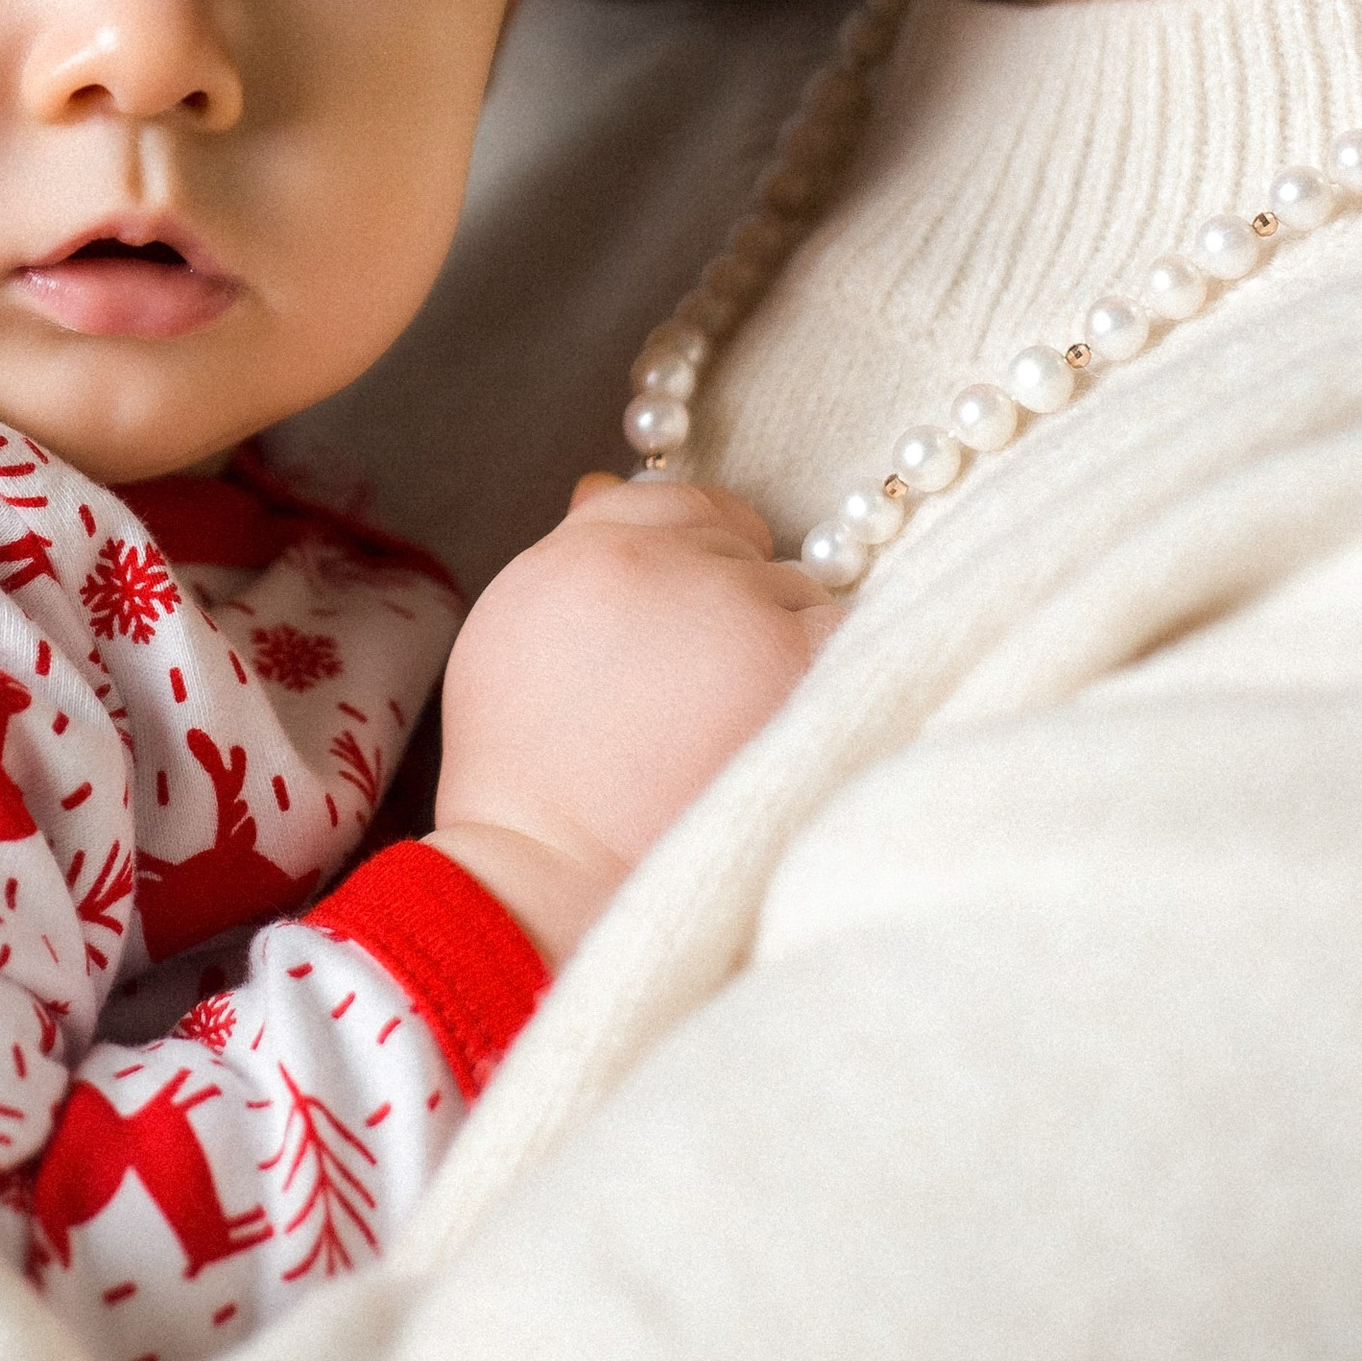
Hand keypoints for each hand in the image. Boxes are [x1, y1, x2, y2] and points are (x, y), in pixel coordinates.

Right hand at [430, 473, 839, 964]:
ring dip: (783, 635)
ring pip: (797, 589)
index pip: (676, 501)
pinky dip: (831, 666)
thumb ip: (570, 550)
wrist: (557, 876)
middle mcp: (665, 565)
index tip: (694, 602)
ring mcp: (738, 612)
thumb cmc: (529, 773)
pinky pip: (846, 633)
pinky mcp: (796, 669)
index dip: (691, 550)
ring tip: (736, 719)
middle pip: (738, 543)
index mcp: (589, 549)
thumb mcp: (515, 634)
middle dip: (730, 597)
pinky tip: (795, 715)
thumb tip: (604, 484)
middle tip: (700, 686)